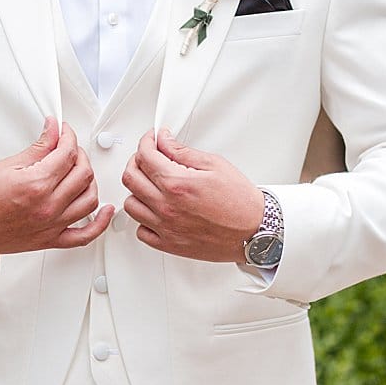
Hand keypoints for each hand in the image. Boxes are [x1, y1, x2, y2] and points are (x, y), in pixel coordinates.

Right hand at [0, 117, 113, 257]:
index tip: (64, 132)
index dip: (69, 137)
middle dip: (79, 155)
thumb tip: (53, 131)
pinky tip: (106, 211)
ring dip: (89, 181)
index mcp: (37, 184)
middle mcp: (48, 206)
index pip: (67, 153)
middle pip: (83, 174)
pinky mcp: (50, 240)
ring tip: (79, 171)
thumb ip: (38, 148)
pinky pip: (84, 235)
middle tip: (68, 148)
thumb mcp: (9, 164)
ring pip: (90, 199)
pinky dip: (100, 224)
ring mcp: (51, 225)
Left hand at [121, 128, 264, 261]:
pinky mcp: (169, 244)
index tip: (151, 140)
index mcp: (177, 183)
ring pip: (131, 204)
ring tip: (152, 184)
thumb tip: (164, 141)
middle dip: (136, 161)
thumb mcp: (214, 164)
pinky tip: (156, 210)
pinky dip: (144, 219)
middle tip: (148, 157)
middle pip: (130, 178)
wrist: (254, 231)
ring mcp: (166, 227)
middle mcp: (167, 206)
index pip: (144, 156)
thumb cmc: (240, 201)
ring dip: (138, 190)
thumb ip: (182, 152)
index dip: (145, 142)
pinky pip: (141, 231)